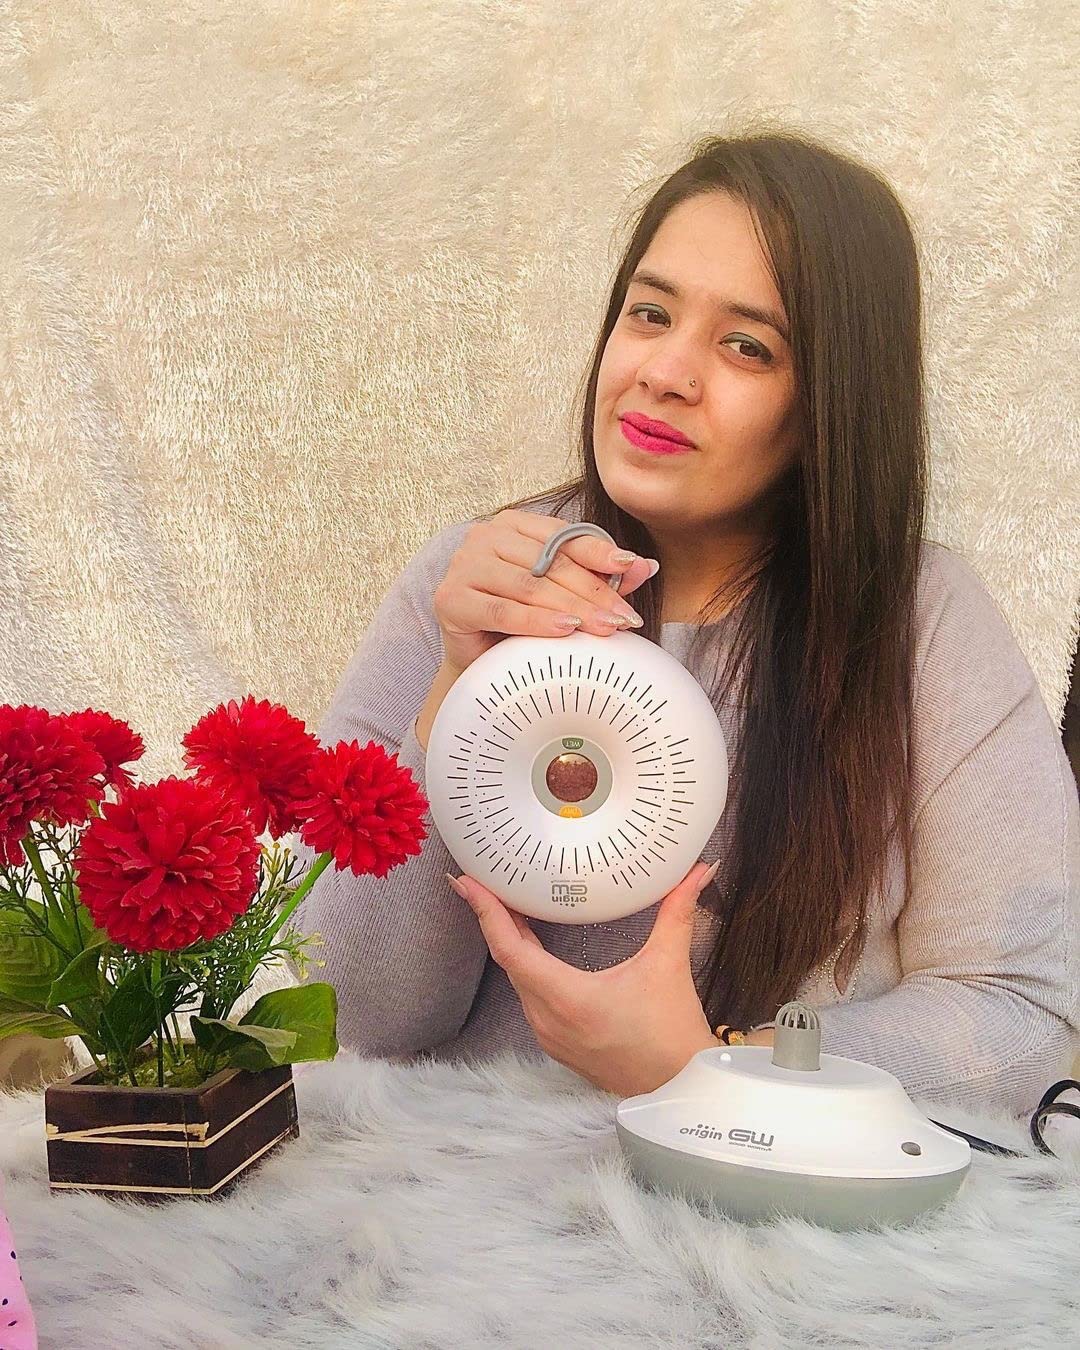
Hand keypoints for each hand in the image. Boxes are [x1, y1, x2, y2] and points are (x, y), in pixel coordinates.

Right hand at [432, 508, 658, 672]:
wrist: (479, 661)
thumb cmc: (522, 622)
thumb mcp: (566, 595)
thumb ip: (601, 578)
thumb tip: (647, 566)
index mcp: (512, 525)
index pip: (561, 534)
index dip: (598, 551)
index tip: (630, 567)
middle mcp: (484, 537)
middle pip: (548, 562)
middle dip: (593, 591)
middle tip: (624, 617)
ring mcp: (463, 566)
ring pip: (528, 586)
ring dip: (572, 607)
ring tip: (605, 626)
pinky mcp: (450, 600)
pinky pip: (502, 611)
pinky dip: (536, 622)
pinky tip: (565, 629)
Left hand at [446, 859, 720, 1097]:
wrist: (681, 1092)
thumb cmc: (672, 1035)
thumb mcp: (669, 966)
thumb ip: (677, 913)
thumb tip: (696, 872)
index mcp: (567, 998)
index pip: (510, 948)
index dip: (486, 911)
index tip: (467, 882)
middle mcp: (548, 1019)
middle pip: (508, 959)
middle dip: (494, 918)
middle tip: (486, 880)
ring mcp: (549, 1035)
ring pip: (517, 979)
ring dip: (509, 943)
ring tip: (507, 905)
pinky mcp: (556, 1043)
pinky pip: (528, 998)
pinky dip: (524, 968)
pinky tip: (531, 947)